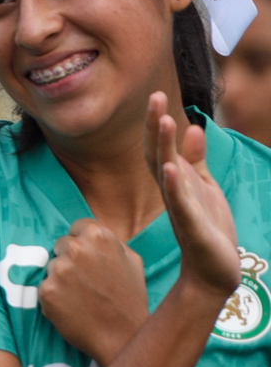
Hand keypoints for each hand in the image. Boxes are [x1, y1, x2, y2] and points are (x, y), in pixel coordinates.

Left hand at [39, 220, 147, 364]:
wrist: (122, 335)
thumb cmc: (130, 298)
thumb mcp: (131, 260)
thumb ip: (109, 242)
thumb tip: (90, 234)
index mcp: (99, 235)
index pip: (77, 227)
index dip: (82, 241)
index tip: (88, 257)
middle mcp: (76, 248)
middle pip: (61, 244)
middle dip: (69, 257)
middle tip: (85, 279)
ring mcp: (59, 269)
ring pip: (51, 266)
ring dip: (61, 277)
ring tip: (81, 295)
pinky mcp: (46, 291)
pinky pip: (45, 287)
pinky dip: (54, 295)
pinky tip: (71, 306)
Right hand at [145, 93, 240, 301]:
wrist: (211, 271)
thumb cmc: (206, 228)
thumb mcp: (203, 186)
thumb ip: (196, 159)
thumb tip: (192, 127)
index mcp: (175, 183)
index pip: (161, 148)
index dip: (158, 123)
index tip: (156, 96)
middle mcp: (173, 193)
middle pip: (158, 155)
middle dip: (157, 127)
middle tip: (155, 97)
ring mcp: (180, 209)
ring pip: (167, 175)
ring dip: (165, 148)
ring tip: (166, 122)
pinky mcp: (192, 227)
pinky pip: (180, 204)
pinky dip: (174, 186)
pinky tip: (171, 168)